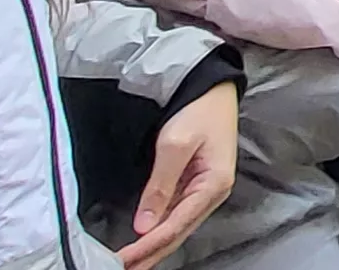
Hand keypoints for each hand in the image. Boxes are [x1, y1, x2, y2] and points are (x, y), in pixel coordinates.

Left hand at [123, 82, 238, 267]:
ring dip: (154, 246)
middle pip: (178, 232)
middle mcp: (212, 193)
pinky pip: (176, 214)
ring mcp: (205, 190)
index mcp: (213, 185)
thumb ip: (160, 186)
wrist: (211, 86)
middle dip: (151, 254)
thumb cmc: (197, 110)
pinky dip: (160, 230)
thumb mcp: (175, 145)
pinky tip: (146, 241)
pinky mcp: (195, 184)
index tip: (124, 259)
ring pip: (177, 227)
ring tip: (132, 263)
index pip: (176, 225)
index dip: (149, 245)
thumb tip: (144, 225)